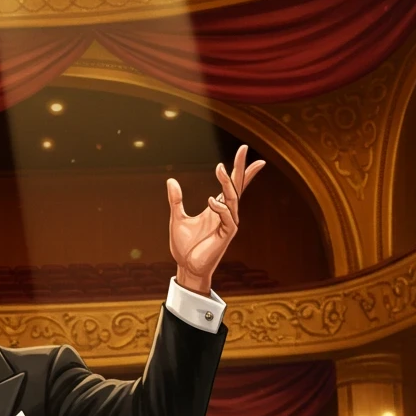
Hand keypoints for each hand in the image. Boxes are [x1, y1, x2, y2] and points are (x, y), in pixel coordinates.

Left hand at [167, 144, 265, 294]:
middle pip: (237, 187)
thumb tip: (171, 181)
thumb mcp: (177, 218)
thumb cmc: (184, 246)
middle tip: (244, 149)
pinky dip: (221, 208)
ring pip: (233, 199)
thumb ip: (176, 200)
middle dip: (241, 168)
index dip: (238, 168)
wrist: (185, 267)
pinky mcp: (226, 236)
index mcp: (217, 208)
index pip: (231, 184)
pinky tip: (212, 200)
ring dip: (228, 184)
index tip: (244, 151)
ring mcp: (227, 224)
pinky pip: (228, 218)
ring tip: (220, 168)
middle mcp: (225, 214)